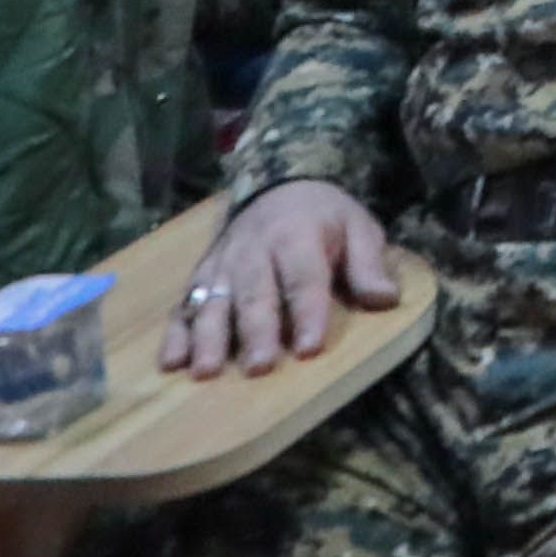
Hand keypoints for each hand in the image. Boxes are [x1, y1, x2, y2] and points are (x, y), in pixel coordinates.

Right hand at [165, 179, 394, 376]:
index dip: (308, 313)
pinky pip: (183, 305)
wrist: (279, 185)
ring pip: (212, 302)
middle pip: (254, 295)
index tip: (310, 349)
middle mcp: (253, 251)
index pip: (304, 278)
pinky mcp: (200, 277)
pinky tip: (170, 363)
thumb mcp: (359, 228)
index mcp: (297, 237)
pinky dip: (175, 333)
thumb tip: (385, 300)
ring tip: (205, 372)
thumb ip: (368, 265)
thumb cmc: (325, 218)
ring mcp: (222, 265)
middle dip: (256, 332)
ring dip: (208, 337)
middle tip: (259, 367)